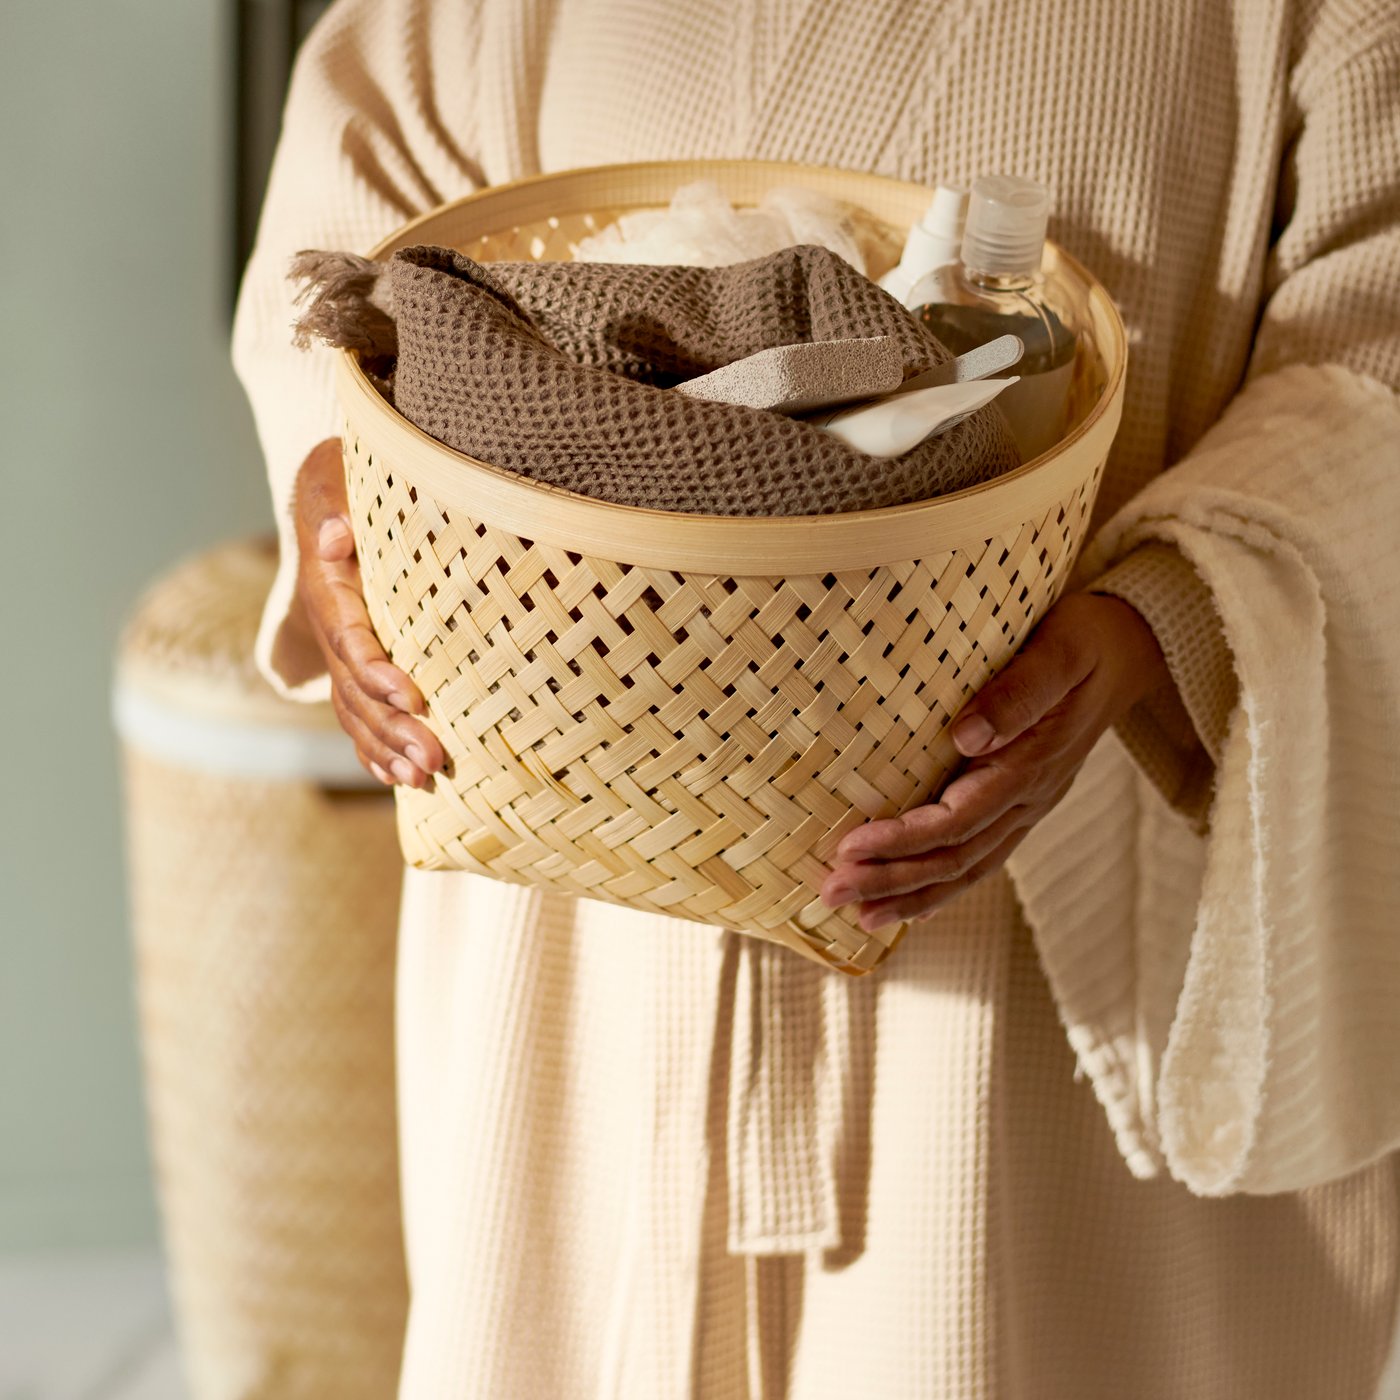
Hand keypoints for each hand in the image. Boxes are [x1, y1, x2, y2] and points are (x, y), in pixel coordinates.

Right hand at [293, 437, 444, 787]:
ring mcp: (337, 649)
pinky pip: (355, 711)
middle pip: (354, 686)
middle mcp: (329, 624)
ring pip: (354, 708)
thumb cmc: (345, 476)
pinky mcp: (352, 663)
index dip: (375, 669)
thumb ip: (337, 501)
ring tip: (423, 777)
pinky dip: (373, 747)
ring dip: (385, 747)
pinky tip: (399, 778)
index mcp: (328, 583)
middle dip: (392, 726)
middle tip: (432, 758)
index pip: (348, 635)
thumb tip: (339, 534)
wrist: (329, 489)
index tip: (412, 696)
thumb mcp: (336, 473)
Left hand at [820, 591, 1170, 930]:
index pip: (959, 821)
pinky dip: (943, 886)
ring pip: (968, 868)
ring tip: (860, 917)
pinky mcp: (1021, 803)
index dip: (904, 840)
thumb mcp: (1058, 651)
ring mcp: (1028, 806)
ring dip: (912, 895)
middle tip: (832, 894)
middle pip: (957, 858)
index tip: (850, 847)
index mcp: (1032, 766)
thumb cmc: (1085, 640)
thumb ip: (1017, 692)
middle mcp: (1030, 798)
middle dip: (893, 880)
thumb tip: (965, 736)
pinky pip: (980, 857)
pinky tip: (909, 904)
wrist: (1130, 649)